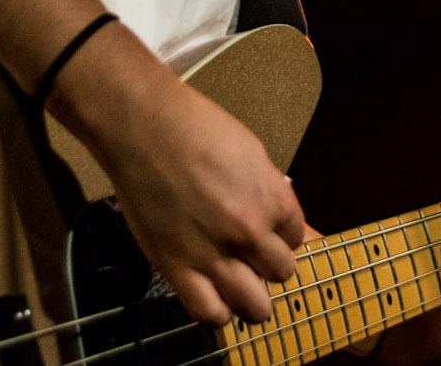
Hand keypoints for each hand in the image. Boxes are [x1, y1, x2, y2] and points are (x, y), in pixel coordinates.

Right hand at [50, 26, 307, 324]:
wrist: (143, 127)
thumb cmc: (194, 128)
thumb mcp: (250, 152)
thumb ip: (268, 190)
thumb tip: (280, 214)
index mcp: (273, 199)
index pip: (297, 237)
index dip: (281, 234)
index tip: (266, 229)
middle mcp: (250, 232)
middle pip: (281, 273)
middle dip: (269, 264)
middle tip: (252, 254)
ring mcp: (214, 254)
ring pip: (255, 306)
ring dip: (251, 297)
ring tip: (238, 284)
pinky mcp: (177, 267)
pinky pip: (210, 313)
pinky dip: (217, 311)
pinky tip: (214, 296)